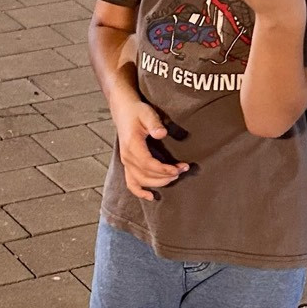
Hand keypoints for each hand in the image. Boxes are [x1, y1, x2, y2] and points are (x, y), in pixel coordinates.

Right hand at [112, 85, 187, 202]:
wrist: (123, 110)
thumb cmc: (137, 111)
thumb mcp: (147, 113)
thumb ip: (154, 123)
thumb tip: (162, 134)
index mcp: (132, 145)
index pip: (148, 164)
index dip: (164, 169)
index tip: (179, 168)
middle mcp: (127, 157)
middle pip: (146, 175)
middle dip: (166, 176)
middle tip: (182, 170)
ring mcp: (126, 162)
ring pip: (141, 181)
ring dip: (158, 183)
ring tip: (174, 177)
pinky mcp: (127, 164)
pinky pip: (131, 183)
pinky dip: (139, 192)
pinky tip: (151, 197)